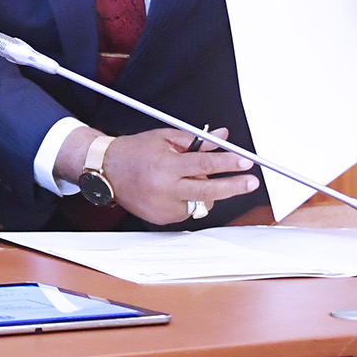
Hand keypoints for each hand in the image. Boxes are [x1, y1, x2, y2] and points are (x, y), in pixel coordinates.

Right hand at [97, 127, 258, 227]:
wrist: (106, 171)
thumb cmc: (135, 152)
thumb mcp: (165, 139)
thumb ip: (196, 140)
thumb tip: (222, 137)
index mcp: (165, 167)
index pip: (203, 165)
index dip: (227, 163)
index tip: (245, 162)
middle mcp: (165, 189)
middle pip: (208, 191)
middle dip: (233, 186)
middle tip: (250, 182)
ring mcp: (163, 207)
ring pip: (199, 204)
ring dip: (204, 192)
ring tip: (188, 179)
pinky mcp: (162, 219)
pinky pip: (187, 211)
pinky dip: (188, 200)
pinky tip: (174, 189)